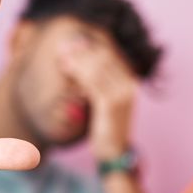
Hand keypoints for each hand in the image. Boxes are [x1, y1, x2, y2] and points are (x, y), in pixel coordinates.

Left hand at [59, 42, 137, 160]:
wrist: (113, 149)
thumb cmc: (105, 124)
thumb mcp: (102, 99)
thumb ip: (95, 81)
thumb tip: (77, 59)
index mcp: (129, 81)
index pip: (109, 55)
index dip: (89, 47)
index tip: (72, 43)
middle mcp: (129, 85)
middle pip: (103, 59)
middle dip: (82, 51)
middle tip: (63, 48)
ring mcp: (122, 94)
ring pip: (97, 69)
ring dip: (77, 61)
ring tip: (62, 58)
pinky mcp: (111, 104)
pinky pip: (93, 83)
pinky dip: (79, 74)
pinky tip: (67, 70)